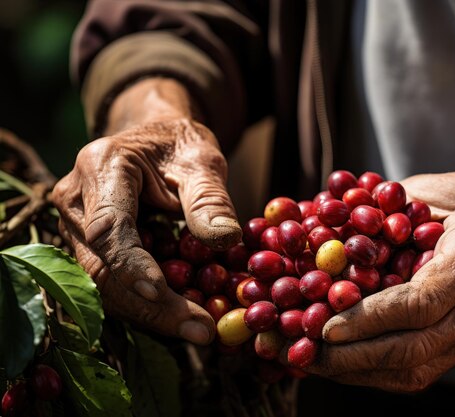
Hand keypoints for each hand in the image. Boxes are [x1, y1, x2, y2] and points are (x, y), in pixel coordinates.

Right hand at [51, 78, 241, 344]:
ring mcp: (77, 228)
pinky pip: (115, 283)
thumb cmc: (179, 145)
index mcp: (101, 168)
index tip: (161, 293)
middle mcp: (77, 202)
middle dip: (151, 306)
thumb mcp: (203, 160)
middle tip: (200, 329)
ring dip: (151, 314)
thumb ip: (210, 199)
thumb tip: (226, 240)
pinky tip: (185, 317)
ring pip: (105, 285)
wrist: (156, 141)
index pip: (109, 227)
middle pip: (103, 268)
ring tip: (199, 330)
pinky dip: (149, 305)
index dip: (132, 266)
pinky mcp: (91, 249)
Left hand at [306, 162, 454, 391]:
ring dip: (359, 372)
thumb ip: (383, 209)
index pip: (423, 302)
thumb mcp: (435, 189)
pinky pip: (422, 368)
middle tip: (307, 353)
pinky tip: (344, 362)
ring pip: (417, 370)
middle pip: (416, 349)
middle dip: (354, 357)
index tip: (327, 327)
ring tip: (315, 363)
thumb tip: (320, 222)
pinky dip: (376, 370)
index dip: (370, 318)